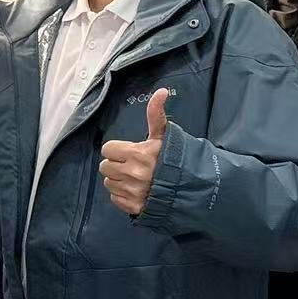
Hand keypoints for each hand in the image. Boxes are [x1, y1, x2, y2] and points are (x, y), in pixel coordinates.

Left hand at [99, 88, 170, 215]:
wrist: (192, 189)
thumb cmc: (177, 159)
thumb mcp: (165, 135)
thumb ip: (156, 113)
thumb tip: (162, 91)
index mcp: (137, 154)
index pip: (107, 149)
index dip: (117, 149)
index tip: (128, 151)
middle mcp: (132, 173)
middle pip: (105, 166)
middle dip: (116, 164)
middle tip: (132, 164)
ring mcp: (132, 191)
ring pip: (109, 182)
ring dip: (118, 179)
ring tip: (135, 178)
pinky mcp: (133, 207)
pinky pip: (115, 198)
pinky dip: (123, 195)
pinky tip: (136, 190)